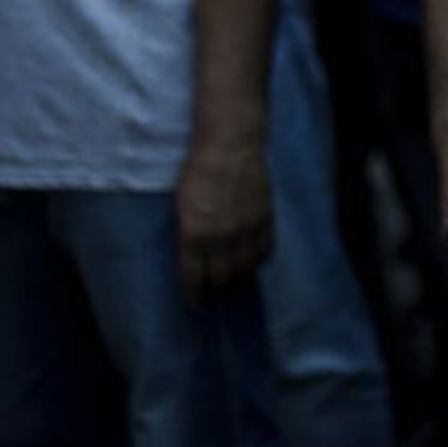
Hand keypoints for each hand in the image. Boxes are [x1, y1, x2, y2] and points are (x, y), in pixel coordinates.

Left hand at [176, 132, 273, 300]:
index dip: (194, 296)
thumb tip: (195, 257)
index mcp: (195, 235)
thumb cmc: (198, 171)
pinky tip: (252, 260)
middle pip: (220, 278)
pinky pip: (264, 251)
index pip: (194, 279)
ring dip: (236, 277)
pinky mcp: (265, 219)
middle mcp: (221, 238)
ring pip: (244, 269)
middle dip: (214, 289)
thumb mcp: (182, 206)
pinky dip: (257, 261)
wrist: (231, 145)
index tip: (194, 303)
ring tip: (232, 278)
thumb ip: (189, 234)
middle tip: (212, 291)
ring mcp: (246, 230)